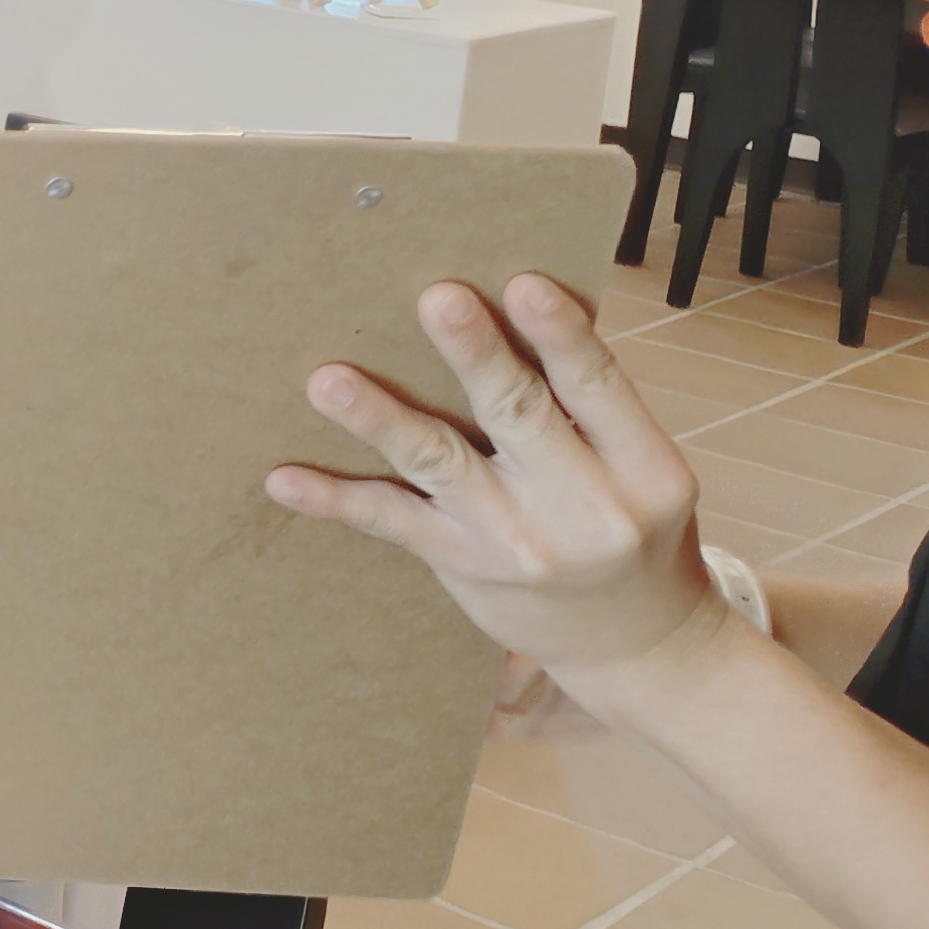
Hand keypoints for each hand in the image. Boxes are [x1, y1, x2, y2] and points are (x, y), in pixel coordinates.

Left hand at [264, 275, 718, 691]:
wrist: (635, 645)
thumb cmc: (634, 531)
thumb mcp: (644, 471)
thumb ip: (591, 407)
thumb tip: (514, 306)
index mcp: (644, 468)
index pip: (599, 387)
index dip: (561, 335)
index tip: (523, 284)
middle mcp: (584, 507)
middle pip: (519, 415)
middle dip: (476, 356)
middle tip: (437, 298)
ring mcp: (515, 541)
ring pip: (439, 463)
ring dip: (380, 419)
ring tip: (329, 381)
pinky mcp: (462, 565)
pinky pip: (390, 522)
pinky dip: (334, 499)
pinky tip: (284, 478)